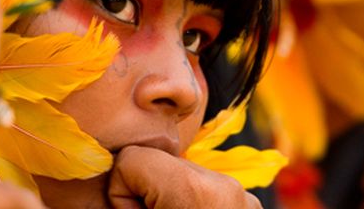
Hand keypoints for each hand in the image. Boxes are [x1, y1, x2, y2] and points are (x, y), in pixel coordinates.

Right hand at [107, 145, 261, 208]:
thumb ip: (118, 192)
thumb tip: (113, 171)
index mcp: (195, 190)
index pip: (130, 159)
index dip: (122, 193)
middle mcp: (226, 186)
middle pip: (160, 163)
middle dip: (148, 192)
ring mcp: (244, 198)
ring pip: (184, 176)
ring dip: (172, 197)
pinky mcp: (249, 206)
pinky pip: (208, 190)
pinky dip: (196, 204)